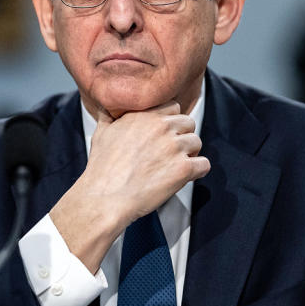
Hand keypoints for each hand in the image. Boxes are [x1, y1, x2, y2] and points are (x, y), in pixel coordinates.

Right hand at [50, 101, 209, 271]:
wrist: (105, 198)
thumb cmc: (102, 169)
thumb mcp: (100, 133)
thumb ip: (108, 116)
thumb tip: (107, 107)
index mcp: (144, 115)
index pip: (172, 107)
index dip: (170, 121)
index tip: (165, 134)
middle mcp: (161, 127)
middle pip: (188, 123)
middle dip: (182, 136)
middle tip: (171, 153)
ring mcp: (174, 147)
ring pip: (197, 142)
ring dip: (190, 154)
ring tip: (175, 166)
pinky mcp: (183, 169)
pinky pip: (204, 164)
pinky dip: (197, 172)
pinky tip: (184, 178)